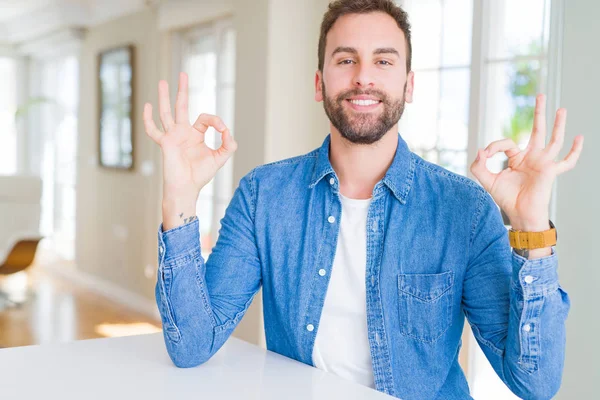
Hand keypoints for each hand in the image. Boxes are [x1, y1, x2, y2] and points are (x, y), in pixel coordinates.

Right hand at [144, 72, 237, 229]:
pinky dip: (148, 119)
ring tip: (163, 81)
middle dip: (183, 90)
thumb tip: (228, 131)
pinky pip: (154, 130)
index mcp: (196, 134)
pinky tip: (147, 106)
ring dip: (164, 97)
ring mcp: (172, 136)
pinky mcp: (165, 143)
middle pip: (182, 106)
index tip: (223, 131)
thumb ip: (228, 145)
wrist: (186, 188)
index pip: (206, 118)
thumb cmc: (200, 175)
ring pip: (167, 112)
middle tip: (183, 74)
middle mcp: (183, 132)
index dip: (216, 121)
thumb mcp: (220, 158)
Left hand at [470, 94, 583, 231]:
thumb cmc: (506, 198)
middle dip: (538, 113)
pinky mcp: (550, 171)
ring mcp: (543, 163)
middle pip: (537, 130)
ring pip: (554, 140)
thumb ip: (478, 165)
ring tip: (561, 108)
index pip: (506, 143)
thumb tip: (480, 150)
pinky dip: (574, 151)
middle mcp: (532, 157)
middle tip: (540, 95)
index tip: (485, 154)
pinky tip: (579, 138)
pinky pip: (567, 161)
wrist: (519, 214)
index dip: (494, 146)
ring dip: (558, 124)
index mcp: (517, 158)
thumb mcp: (487, 180)